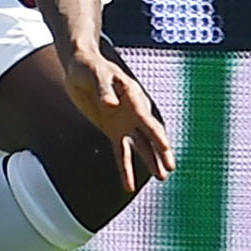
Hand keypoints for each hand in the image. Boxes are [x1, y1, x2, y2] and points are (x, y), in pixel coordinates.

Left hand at [64, 51, 174, 193]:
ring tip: (162, 177)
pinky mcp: (112, 130)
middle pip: (150, 135)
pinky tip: (128, 185)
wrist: (80, 66)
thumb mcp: (96, 74)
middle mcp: (133, 112)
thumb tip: (111, 105)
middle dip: (161, 152)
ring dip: (150, 161)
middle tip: (171, 168)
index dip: (157, 134)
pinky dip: (125, 168)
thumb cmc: (90, 66)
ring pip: (141, 146)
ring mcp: (124, 122)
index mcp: (133, 97)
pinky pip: (121, 152)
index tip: (166, 147)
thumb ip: (104, 90)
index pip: (147, 119)